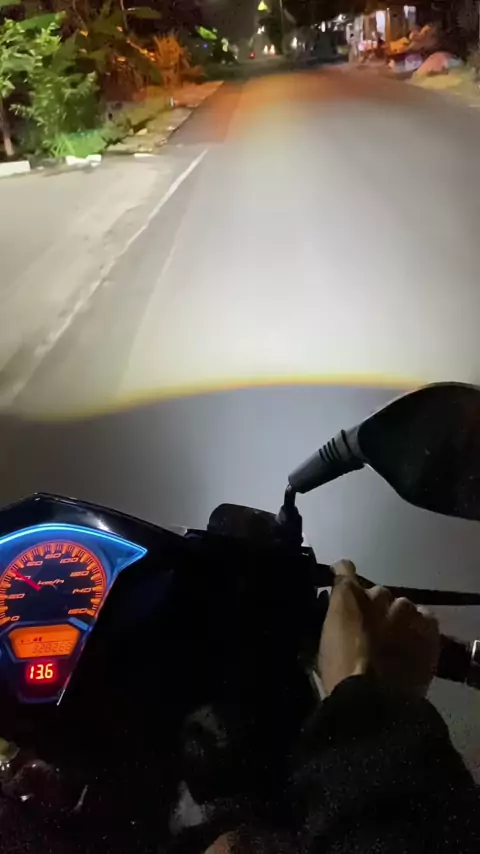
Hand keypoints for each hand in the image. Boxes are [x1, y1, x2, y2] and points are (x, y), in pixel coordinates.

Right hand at [318, 560, 439, 697]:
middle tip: (371, 633)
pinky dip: (418, 629)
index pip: (344, 569)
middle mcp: (378, 594)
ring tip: (395, 645)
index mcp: (348, 595)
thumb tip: (338, 616)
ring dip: (397, 620)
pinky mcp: (429, 626)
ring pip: (402, 607)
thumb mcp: (323, 643)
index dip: (343, 576)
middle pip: (377, 594)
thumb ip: (333, 620)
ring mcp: (407, 609)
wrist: (373, 700)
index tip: (342, 586)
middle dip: (373, 609)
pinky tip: (412, 646)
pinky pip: (424, 619)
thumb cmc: (340, 673)